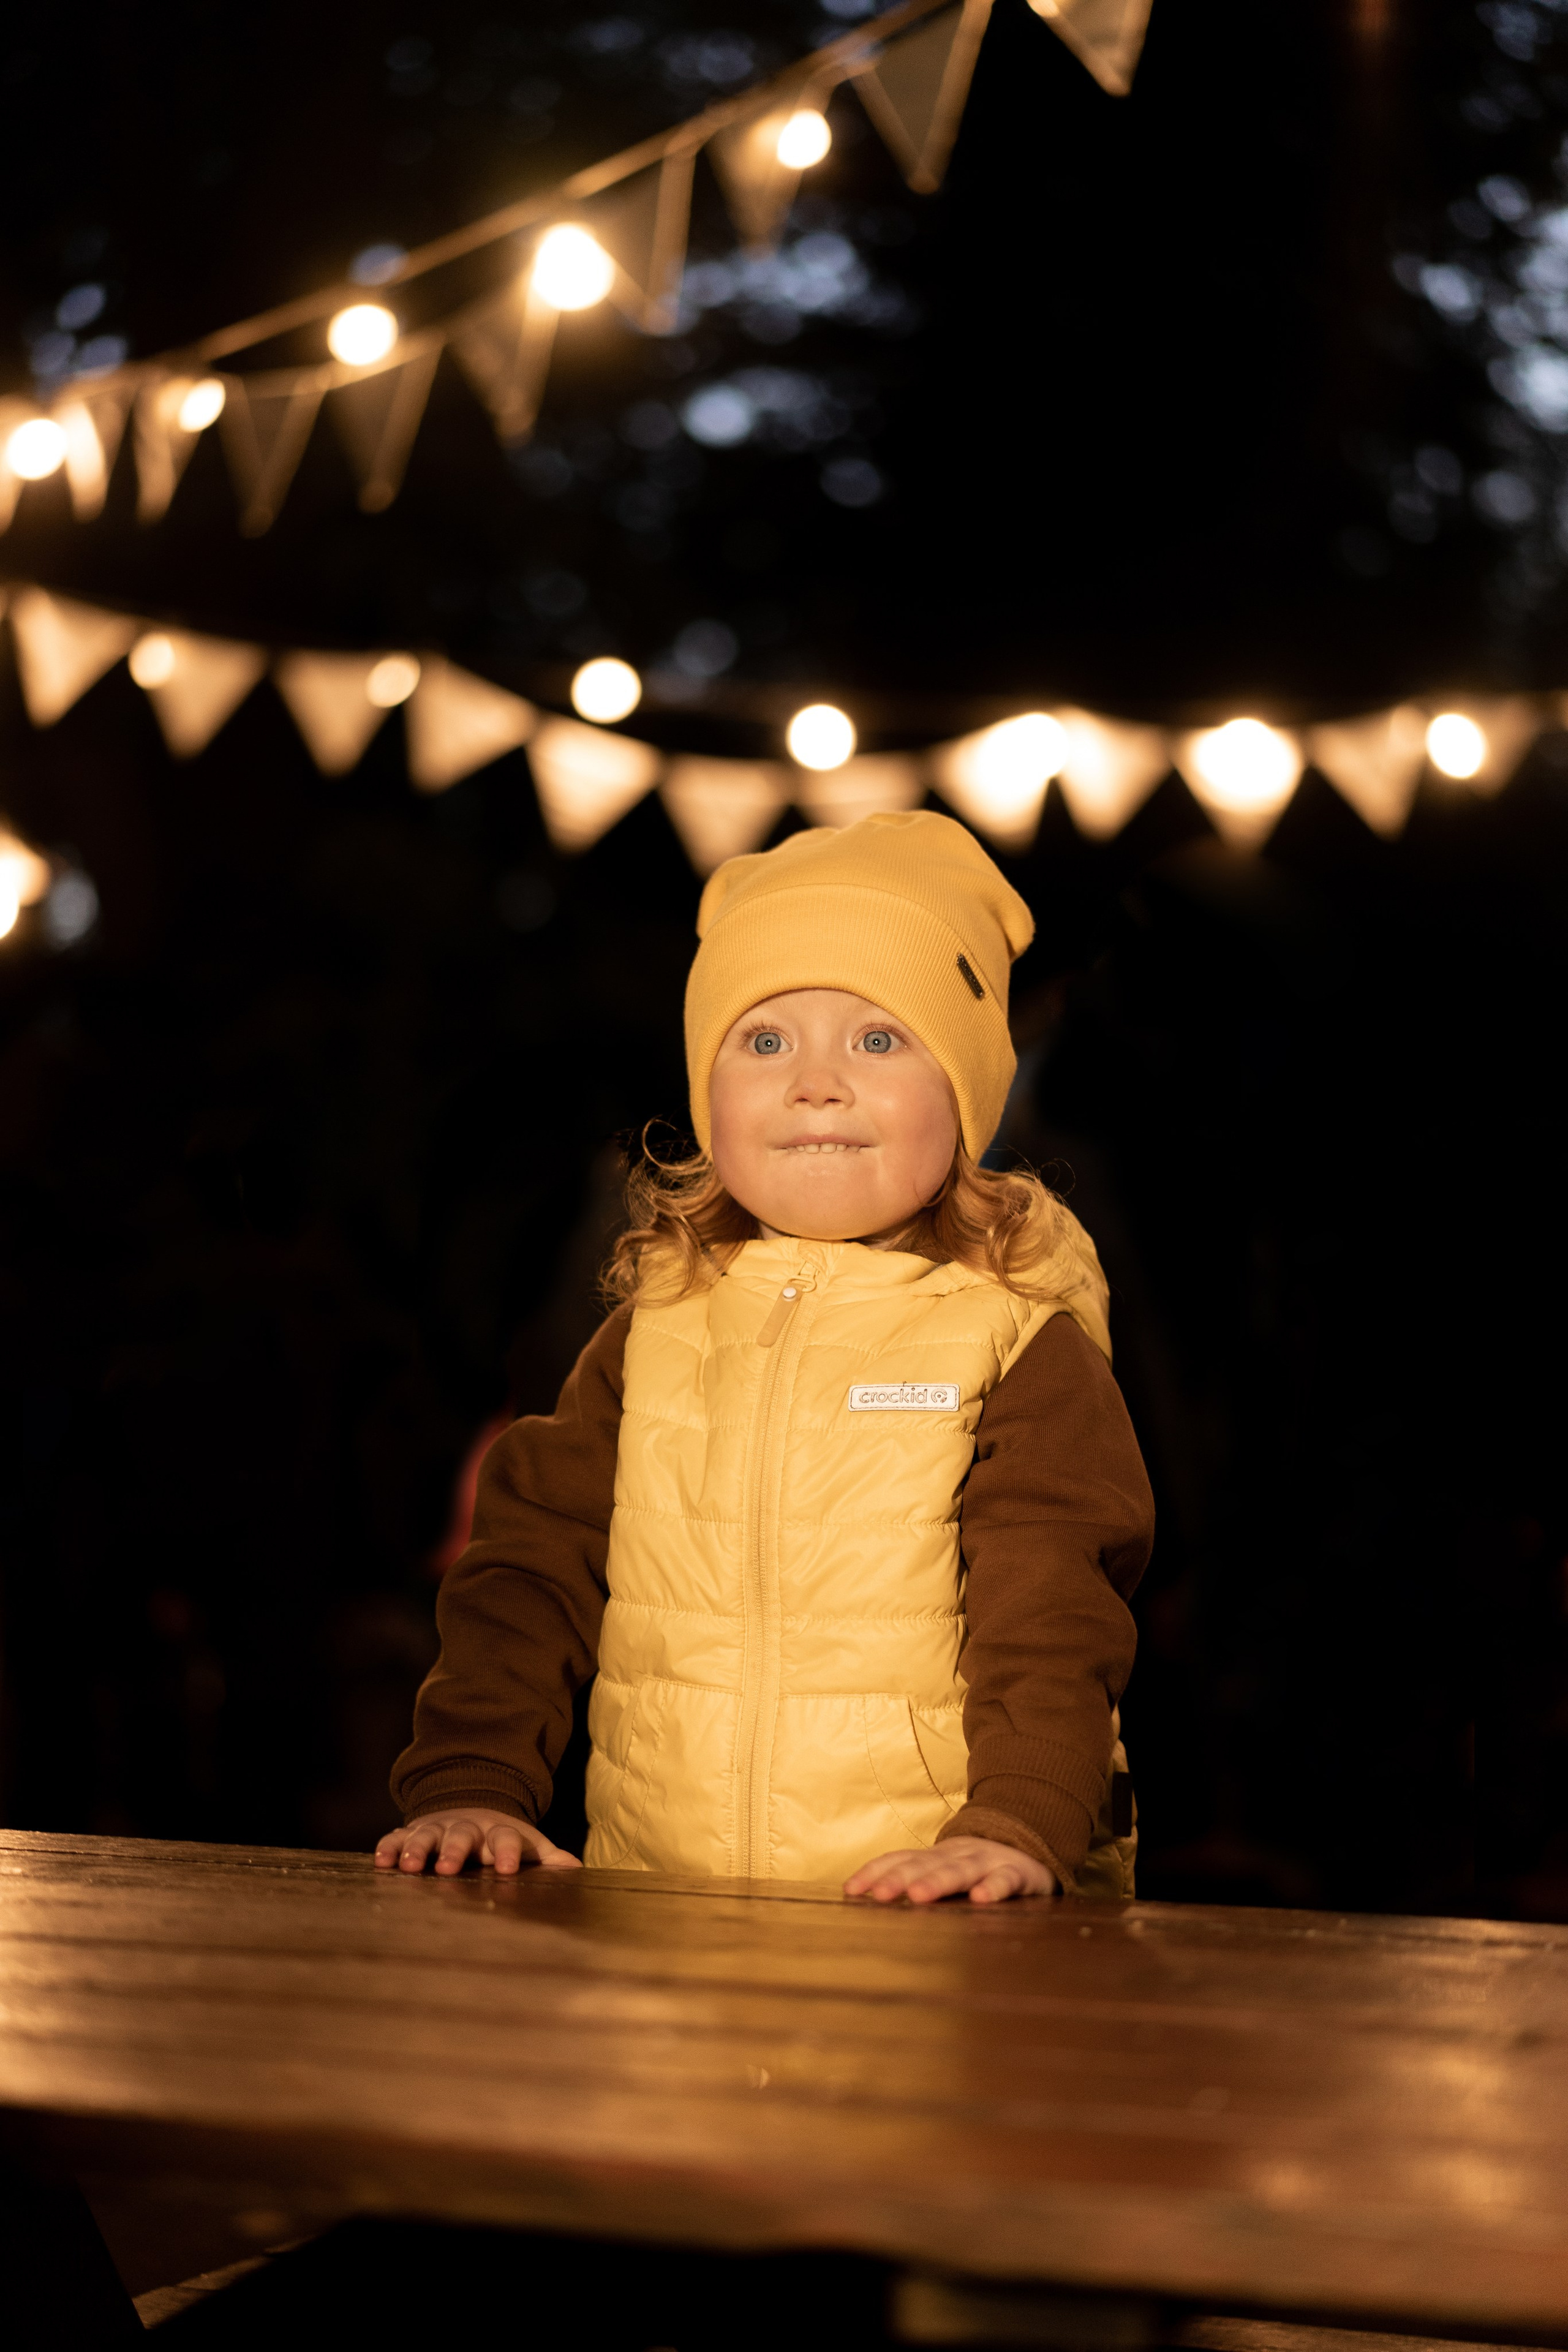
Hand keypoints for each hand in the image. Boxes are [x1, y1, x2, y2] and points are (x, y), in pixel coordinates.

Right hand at [375, 1808, 580, 1876]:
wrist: (470, 1804)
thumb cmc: (500, 1838)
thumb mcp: (528, 1844)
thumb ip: (548, 1858)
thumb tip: (577, 1872)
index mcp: (497, 1831)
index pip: (505, 1838)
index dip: (506, 1851)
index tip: (506, 1868)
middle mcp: (466, 1827)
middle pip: (461, 1835)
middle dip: (455, 1851)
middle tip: (448, 1869)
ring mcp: (437, 1828)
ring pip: (426, 1835)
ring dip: (418, 1850)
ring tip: (410, 1867)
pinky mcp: (412, 1832)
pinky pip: (397, 1837)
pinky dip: (389, 1847)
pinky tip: (382, 1862)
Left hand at [844, 1835, 1053, 1905]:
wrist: (1030, 1848)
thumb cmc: (976, 1869)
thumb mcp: (943, 1871)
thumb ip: (912, 1879)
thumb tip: (863, 1897)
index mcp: (935, 1856)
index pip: (900, 1859)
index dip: (874, 1872)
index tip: (850, 1890)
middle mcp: (957, 1855)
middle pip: (924, 1865)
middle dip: (899, 1879)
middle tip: (879, 1895)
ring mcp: (987, 1861)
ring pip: (960, 1870)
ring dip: (938, 1881)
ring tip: (918, 1896)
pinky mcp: (1017, 1873)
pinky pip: (1005, 1880)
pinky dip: (993, 1888)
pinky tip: (981, 1899)